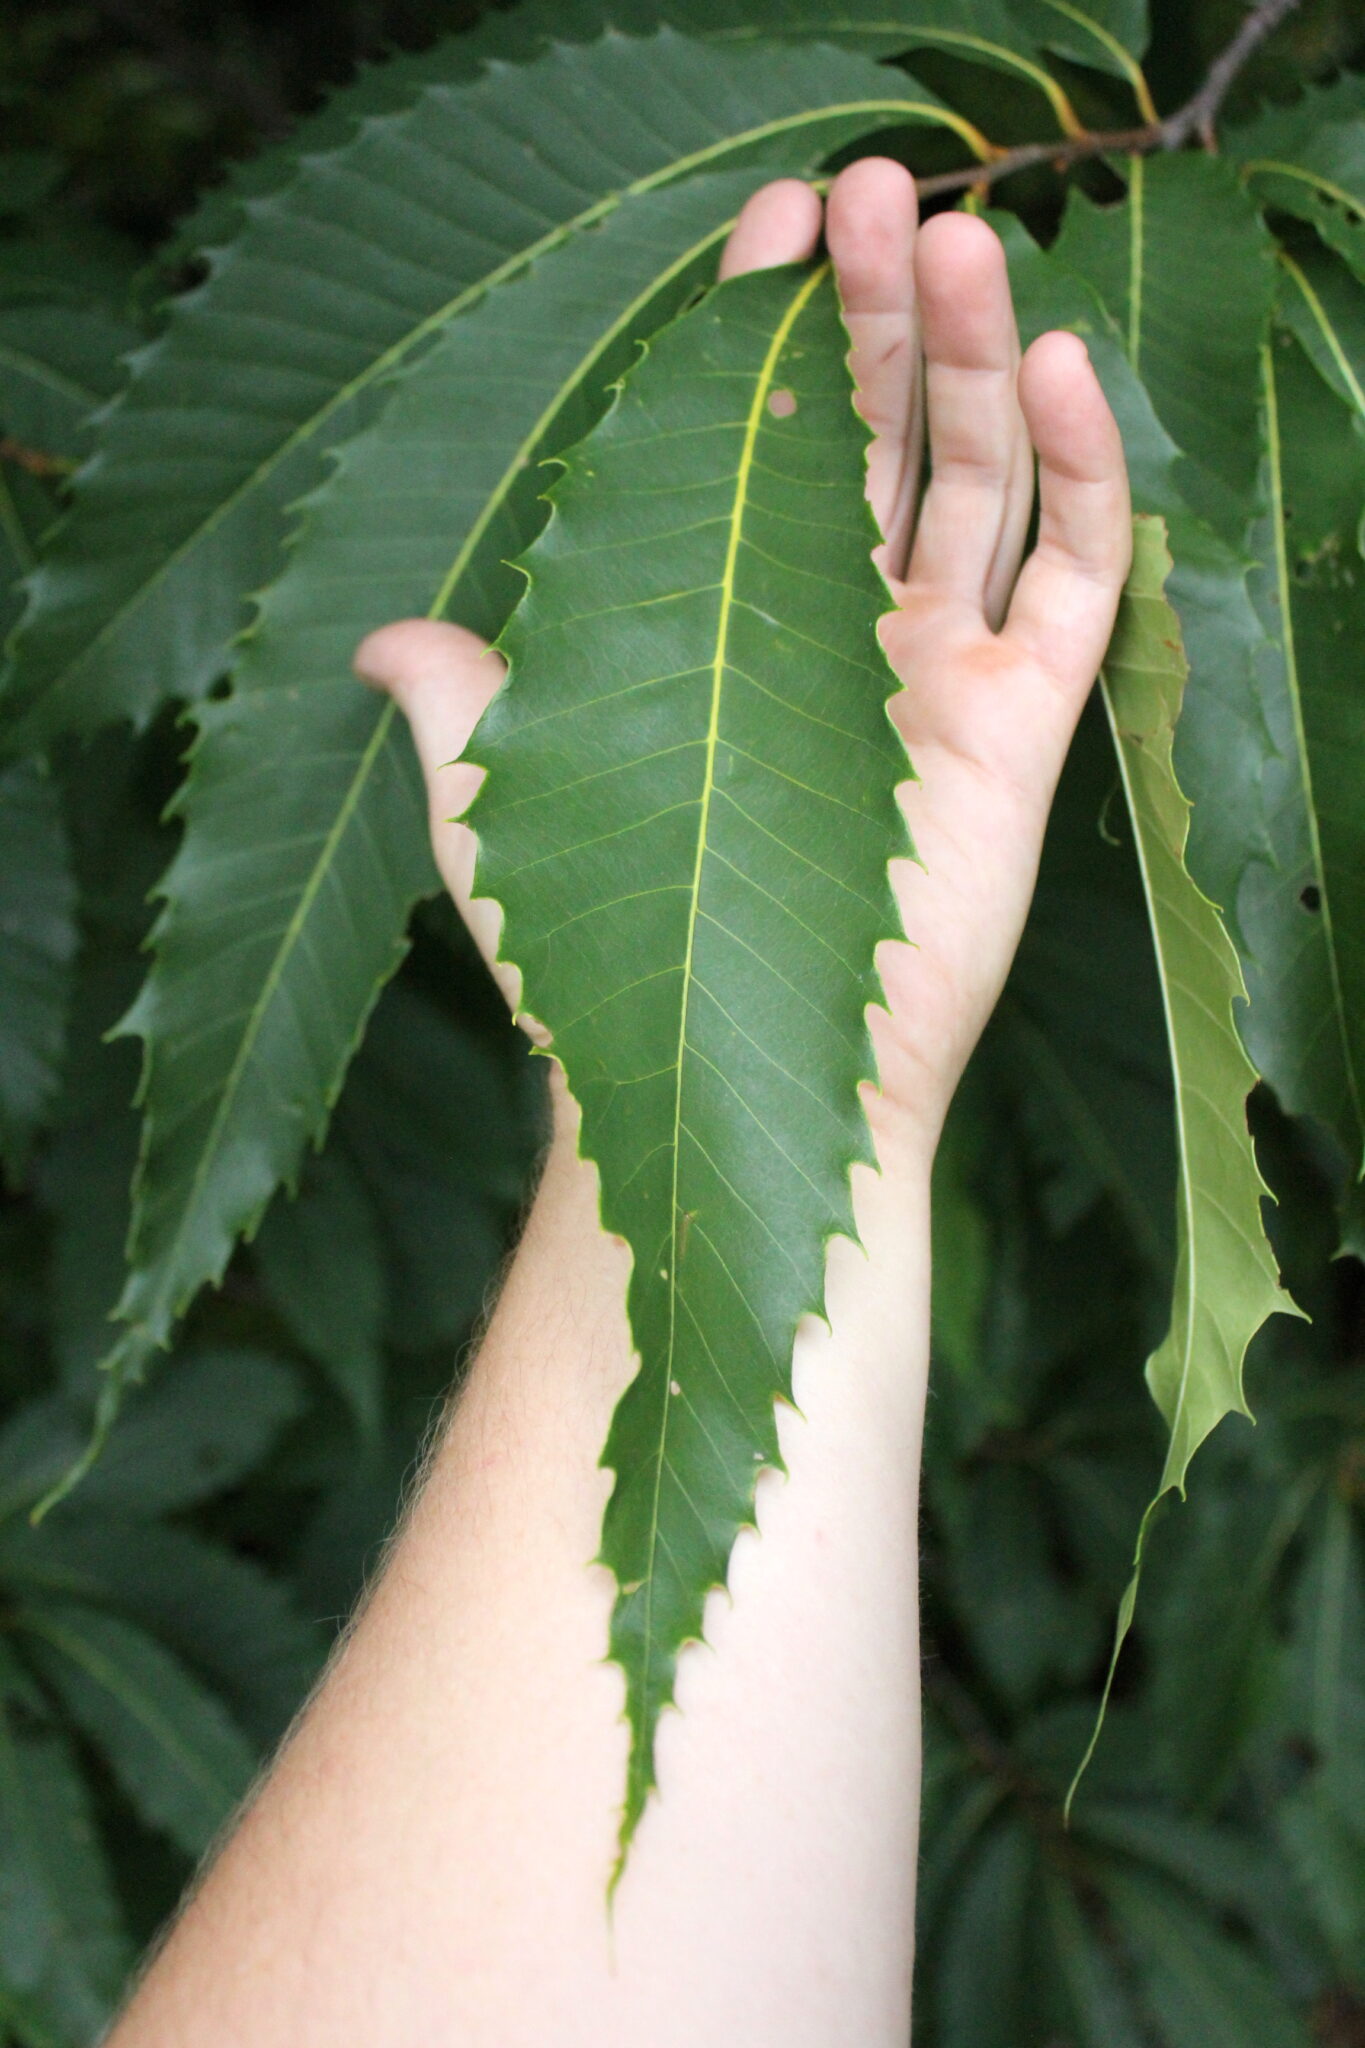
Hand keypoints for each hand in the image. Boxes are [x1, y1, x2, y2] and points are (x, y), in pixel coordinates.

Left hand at [355, 160, 1131, 1162]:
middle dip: (877, 306)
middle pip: (878, 428)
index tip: (774, 220)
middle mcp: (839, 623)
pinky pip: (1080, 573)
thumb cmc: (604, 962)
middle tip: (879, 186)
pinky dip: (1087, 473)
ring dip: (978, 354)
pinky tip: (1064, 368)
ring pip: (980, 473)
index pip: (758, 436)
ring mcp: (939, 665)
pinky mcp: (1025, 721)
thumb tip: (373, 642)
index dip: (766, 326)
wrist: (731, 1080)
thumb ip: (459, 704)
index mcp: (728, 621)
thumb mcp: (506, 810)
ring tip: (962, 240)